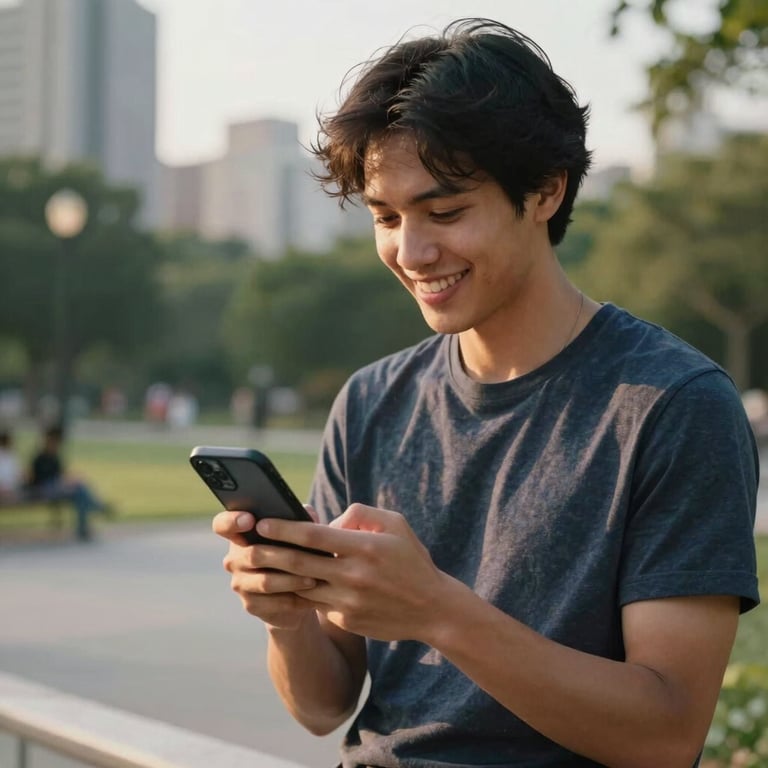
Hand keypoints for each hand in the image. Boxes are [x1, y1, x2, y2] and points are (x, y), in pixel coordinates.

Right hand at [212, 509, 319, 629]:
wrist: (298, 593)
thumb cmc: (298, 552)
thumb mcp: (299, 534)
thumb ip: (300, 519)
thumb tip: (307, 512)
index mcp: (240, 535)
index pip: (223, 524)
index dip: (232, 521)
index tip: (250, 519)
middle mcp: (234, 559)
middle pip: (252, 554)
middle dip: (283, 556)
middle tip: (306, 556)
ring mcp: (240, 583)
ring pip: (265, 581)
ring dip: (291, 580)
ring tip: (313, 579)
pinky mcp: (251, 605)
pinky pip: (271, 603)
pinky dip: (293, 599)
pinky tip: (310, 598)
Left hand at [254, 504, 455, 641]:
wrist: (431, 609)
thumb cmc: (411, 560)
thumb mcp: (395, 525)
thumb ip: (361, 514)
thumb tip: (329, 521)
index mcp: (364, 547)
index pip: (313, 536)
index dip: (284, 528)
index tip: (262, 523)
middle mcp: (353, 575)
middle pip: (299, 563)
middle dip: (268, 554)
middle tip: (246, 547)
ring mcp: (348, 601)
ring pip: (302, 587)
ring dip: (278, 577)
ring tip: (259, 567)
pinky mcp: (346, 620)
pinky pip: (317, 603)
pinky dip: (301, 594)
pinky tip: (286, 586)